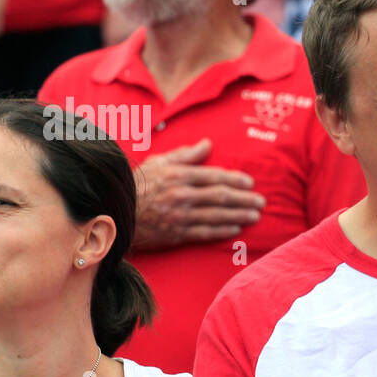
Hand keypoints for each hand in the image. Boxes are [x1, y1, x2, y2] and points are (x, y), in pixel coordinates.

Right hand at [132, 139, 264, 248]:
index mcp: (177, 175)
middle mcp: (180, 195)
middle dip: (244, 199)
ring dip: (239, 216)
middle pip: (220, 196)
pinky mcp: (175, 233)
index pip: (214, 176)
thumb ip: (186, 154)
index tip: (251, 183)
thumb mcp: (159, 162)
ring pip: (216, 215)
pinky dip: (221, 231)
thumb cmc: (139, 184)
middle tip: (261, 201)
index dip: (235, 180)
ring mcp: (178, 215)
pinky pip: (204, 233)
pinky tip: (236, 229)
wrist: (115, 211)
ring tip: (255, 216)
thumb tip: (207, 143)